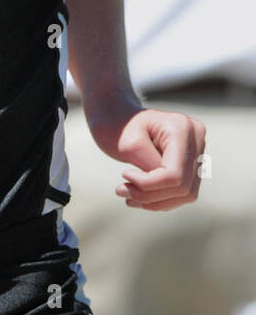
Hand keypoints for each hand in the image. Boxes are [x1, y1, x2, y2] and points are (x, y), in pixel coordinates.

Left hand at [91, 104, 205, 210]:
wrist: (117, 113)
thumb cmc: (117, 124)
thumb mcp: (127, 144)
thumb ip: (149, 166)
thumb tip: (165, 188)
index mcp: (182, 128)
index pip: (175, 174)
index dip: (149, 184)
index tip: (124, 175)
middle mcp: (197, 138)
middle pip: (183, 187)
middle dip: (150, 196)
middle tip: (121, 191)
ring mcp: (198, 151)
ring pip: (186, 194)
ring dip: (155, 201)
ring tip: (127, 194)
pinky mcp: (192, 163)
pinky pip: (183, 191)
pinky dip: (160, 198)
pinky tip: (138, 195)